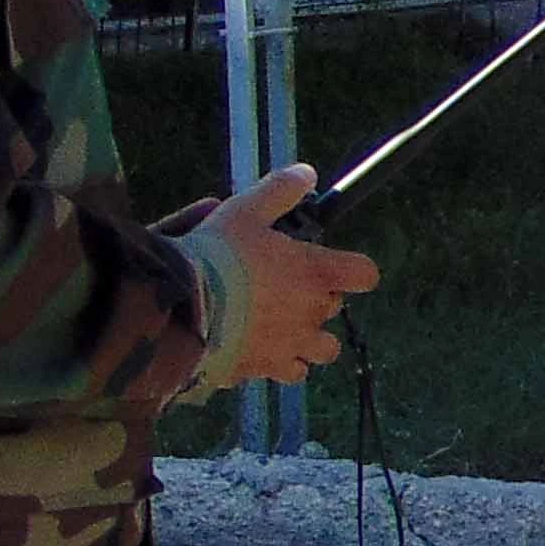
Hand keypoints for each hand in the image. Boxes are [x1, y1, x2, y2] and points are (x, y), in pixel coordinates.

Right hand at [202, 167, 376, 386]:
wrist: (180, 309)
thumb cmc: (216, 256)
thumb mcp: (245, 211)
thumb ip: (279, 191)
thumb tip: (307, 173)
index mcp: (316, 275)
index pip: (364, 274)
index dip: (352, 269)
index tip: (336, 265)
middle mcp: (312, 315)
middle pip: (335, 309)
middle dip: (317, 298)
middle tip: (283, 286)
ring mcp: (291, 347)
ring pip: (322, 350)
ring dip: (308, 339)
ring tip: (281, 325)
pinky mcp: (265, 370)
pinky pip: (286, 372)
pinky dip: (278, 362)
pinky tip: (257, 346)